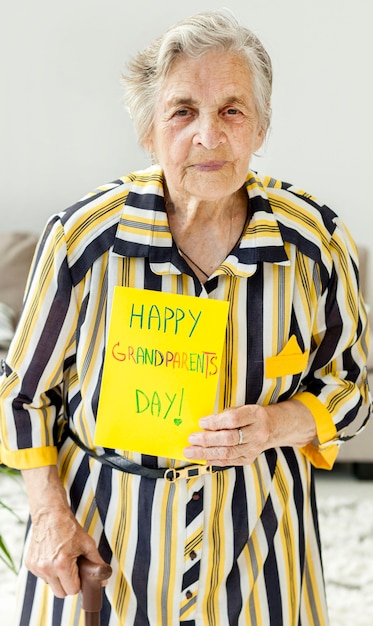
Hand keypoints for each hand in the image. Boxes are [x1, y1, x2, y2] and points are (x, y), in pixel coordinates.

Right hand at [25, 505, 103, 597]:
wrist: (50, 514)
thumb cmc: (69, 528)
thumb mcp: (88, 544)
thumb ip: (96, 563)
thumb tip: (103, 580)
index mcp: (62, 565)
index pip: (72, 590)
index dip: (79, 582)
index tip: (80, 573)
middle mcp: (47, 568)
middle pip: (60, 593)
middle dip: (68, 584)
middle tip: (73, 568)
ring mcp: (36, 567)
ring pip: (51, 585)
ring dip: (57, 577)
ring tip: (62, 559)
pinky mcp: (30, 564)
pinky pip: (42, 576)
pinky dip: (48, 570)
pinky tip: (52, 556)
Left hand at [183, 400, 316, 465]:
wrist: (274, 427)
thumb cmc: (252, 415)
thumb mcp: (242, 408)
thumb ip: (225, 416)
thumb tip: (203, 425)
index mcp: (255, 415)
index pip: (233, 420)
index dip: (216, 422)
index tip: (201, 422)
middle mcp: (257, 433)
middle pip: (229, 439)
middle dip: (207, 440)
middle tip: (191, 439)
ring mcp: (254, 448)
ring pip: (227, 453)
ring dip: (206, 453)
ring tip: (190, 452)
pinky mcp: (249, 458)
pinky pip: (229, 461)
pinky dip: (214, 460)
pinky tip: (202, 458)